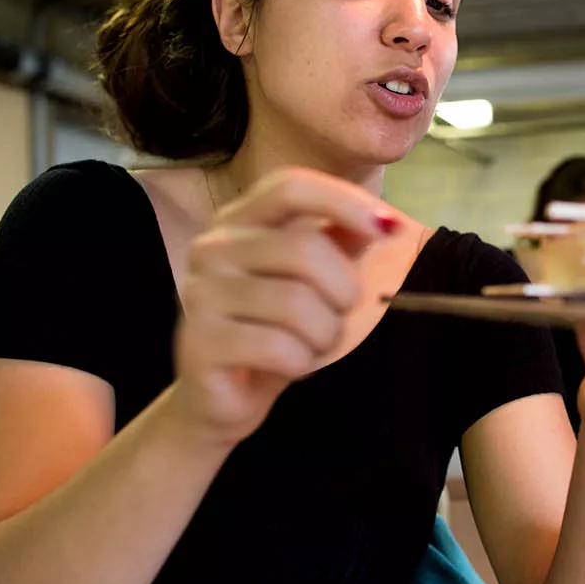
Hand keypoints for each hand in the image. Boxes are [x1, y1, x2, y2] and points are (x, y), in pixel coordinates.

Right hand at [167, 167, 397, 445]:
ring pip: (296, 304)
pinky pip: (277, 347)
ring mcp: (199, 294)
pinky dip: (300, 362)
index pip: (290, 187)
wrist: (220, 396)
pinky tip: (289, 365)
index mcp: (239, 221)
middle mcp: (212, 248)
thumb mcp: (311, 280)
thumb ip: (338, 243)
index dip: (342, 201)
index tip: (385, 229)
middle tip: (339, 316)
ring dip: (324, 334)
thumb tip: (383, 222)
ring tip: (312, 345)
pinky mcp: (198, 342)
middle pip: (304, 249)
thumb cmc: (272, 330)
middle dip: (343, 290)